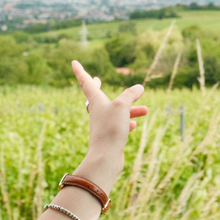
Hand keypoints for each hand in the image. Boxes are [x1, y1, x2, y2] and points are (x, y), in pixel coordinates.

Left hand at [71, 60, 147, 189]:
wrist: (106, 157)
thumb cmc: (110, 129)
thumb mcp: (122, 106)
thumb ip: (130, 94)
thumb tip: (139, 87)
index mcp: (96, 101)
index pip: (86, 82)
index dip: (80, 71)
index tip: (73, 62)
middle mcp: (97, 112)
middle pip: (95, 96)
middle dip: (96, 87)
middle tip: (96, 79)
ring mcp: (102, 125)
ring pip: (114, 112)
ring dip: (129, 109)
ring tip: (145, 110)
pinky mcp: (108, 137)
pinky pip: (117, 126)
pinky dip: (126, 123)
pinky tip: (134, 125)